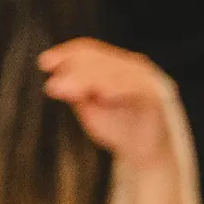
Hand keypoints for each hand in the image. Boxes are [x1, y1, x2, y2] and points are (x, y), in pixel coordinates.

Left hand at [39, 38, 178, 167]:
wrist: (143, 151)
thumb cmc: (118, 126)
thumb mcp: (89, 106)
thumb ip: (75, 91)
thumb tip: (55, 80)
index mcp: (115, 65)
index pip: (89, 51)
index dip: (66, 54)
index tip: (45, 63)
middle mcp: (133, 67)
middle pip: (100, 59)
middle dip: (74, 71)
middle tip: (54, 86)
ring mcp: (147, 79)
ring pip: (117, 71)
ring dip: (90, 79)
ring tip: (68, 90)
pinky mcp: (157, 96)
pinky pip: (138, 88)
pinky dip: (119, 88)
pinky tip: (102, 94)